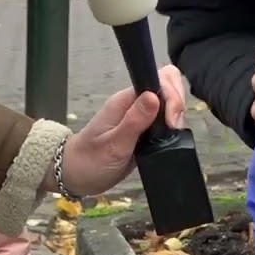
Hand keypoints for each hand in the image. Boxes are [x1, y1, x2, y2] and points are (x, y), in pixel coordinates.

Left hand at [59, 65, 187, 195]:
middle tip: (174, 130)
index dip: (171, 96)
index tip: (172, 122)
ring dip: (177, 118)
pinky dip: (173, 129)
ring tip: (172, 138)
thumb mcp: (113, 145)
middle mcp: (135, 104)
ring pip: (169, 104)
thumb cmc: (89, 160)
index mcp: (126, 100)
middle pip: (168, 87)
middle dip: (178, 106)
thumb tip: (154, 96)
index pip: (158, 79)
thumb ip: (134, 121)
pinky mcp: (146, 131)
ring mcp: (141, 117)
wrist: (76, 175)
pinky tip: (171, 141)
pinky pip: (165, 121)